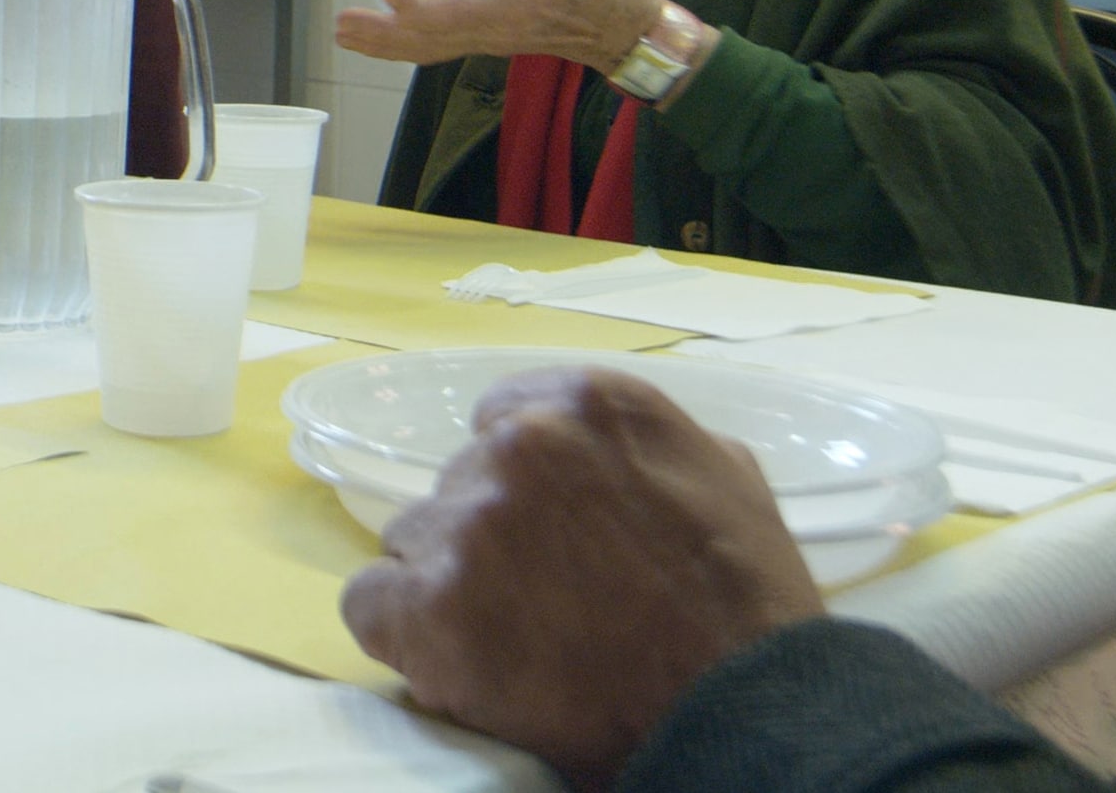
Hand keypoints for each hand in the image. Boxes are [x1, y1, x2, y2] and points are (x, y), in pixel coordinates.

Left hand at [334, 0, 674, 75]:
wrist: (620, 30)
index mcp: (511, 7)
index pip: (459, 13)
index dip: (422, 10)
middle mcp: (493, 30)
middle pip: (430, 39)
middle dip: (384, 34)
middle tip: (342, 23)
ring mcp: (488, 40)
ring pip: (429, 48)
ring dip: (385, 43)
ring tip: (345, 32)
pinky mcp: (486, 40)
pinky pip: (438, 48)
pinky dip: (405, 45)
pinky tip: (380, 38)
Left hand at [341, 367, 824, 789]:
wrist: (733, 712)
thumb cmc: (746, 604)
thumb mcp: (726, 477)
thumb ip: (645, 447)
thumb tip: (604, 455)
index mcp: (586, 403)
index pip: (498, 420)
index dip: (518, 483)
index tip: (541, 530)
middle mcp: (517, 445)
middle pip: (456, 483)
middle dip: (486, 535)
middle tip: (534, 597)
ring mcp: (469, 525)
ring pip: (412, 542)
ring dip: (447, 582)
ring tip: (502, 638)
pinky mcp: (429, 608)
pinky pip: (369, 603)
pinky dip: (399, 633)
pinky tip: (447, 660)